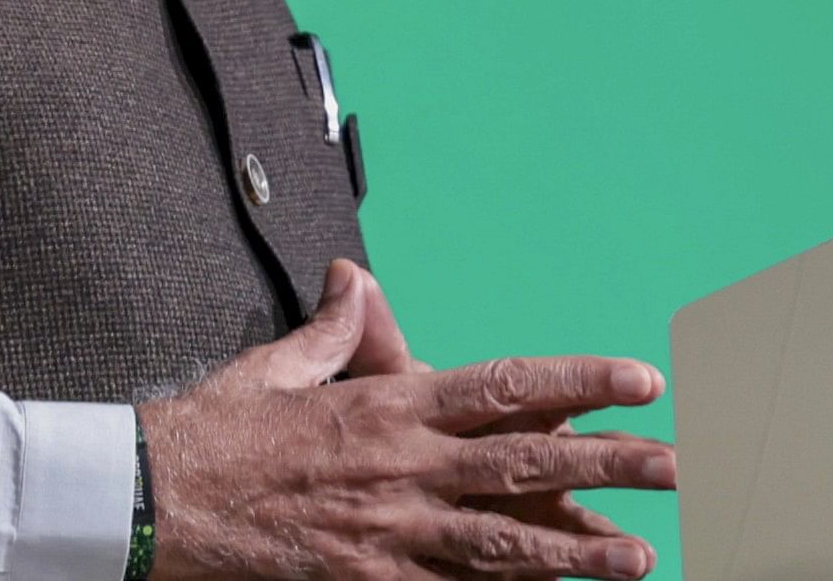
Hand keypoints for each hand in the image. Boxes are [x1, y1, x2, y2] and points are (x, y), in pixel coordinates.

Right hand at [137, 261, 675, 580]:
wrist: (151, 502)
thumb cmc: (211, 435)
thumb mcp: (275, 366)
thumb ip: (333, 331)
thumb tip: (356, 282)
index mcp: (388, 404)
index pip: (504, 386)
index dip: (578, 383)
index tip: (638, 380)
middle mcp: (401, 464)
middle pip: (527, 462)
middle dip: (611, 465)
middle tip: (680, 466)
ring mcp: (389, 530)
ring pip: (503, 541)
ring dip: (577, 550)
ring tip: (641, 555)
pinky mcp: (367, 580)